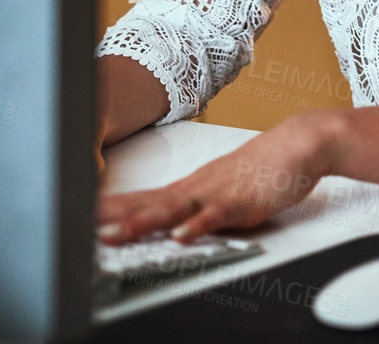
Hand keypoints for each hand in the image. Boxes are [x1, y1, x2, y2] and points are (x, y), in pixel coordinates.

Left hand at [96, 110, 342, 244]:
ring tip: (116, 236)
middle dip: (114, 220)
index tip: (77, 217)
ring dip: (143, 223)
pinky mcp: (244, 200)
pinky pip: (218, 216)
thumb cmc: (264, 165)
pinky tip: (183, 235)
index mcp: (190, 186)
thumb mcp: (221, 183)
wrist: (301, 142)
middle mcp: (197, 188)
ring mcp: (218, 193)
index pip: (141, 198)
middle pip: (148, 205)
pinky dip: (199, 226)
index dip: (109, 209)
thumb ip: (195, 202)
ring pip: (174, 210)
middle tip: (82, 231)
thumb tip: (169, 220)